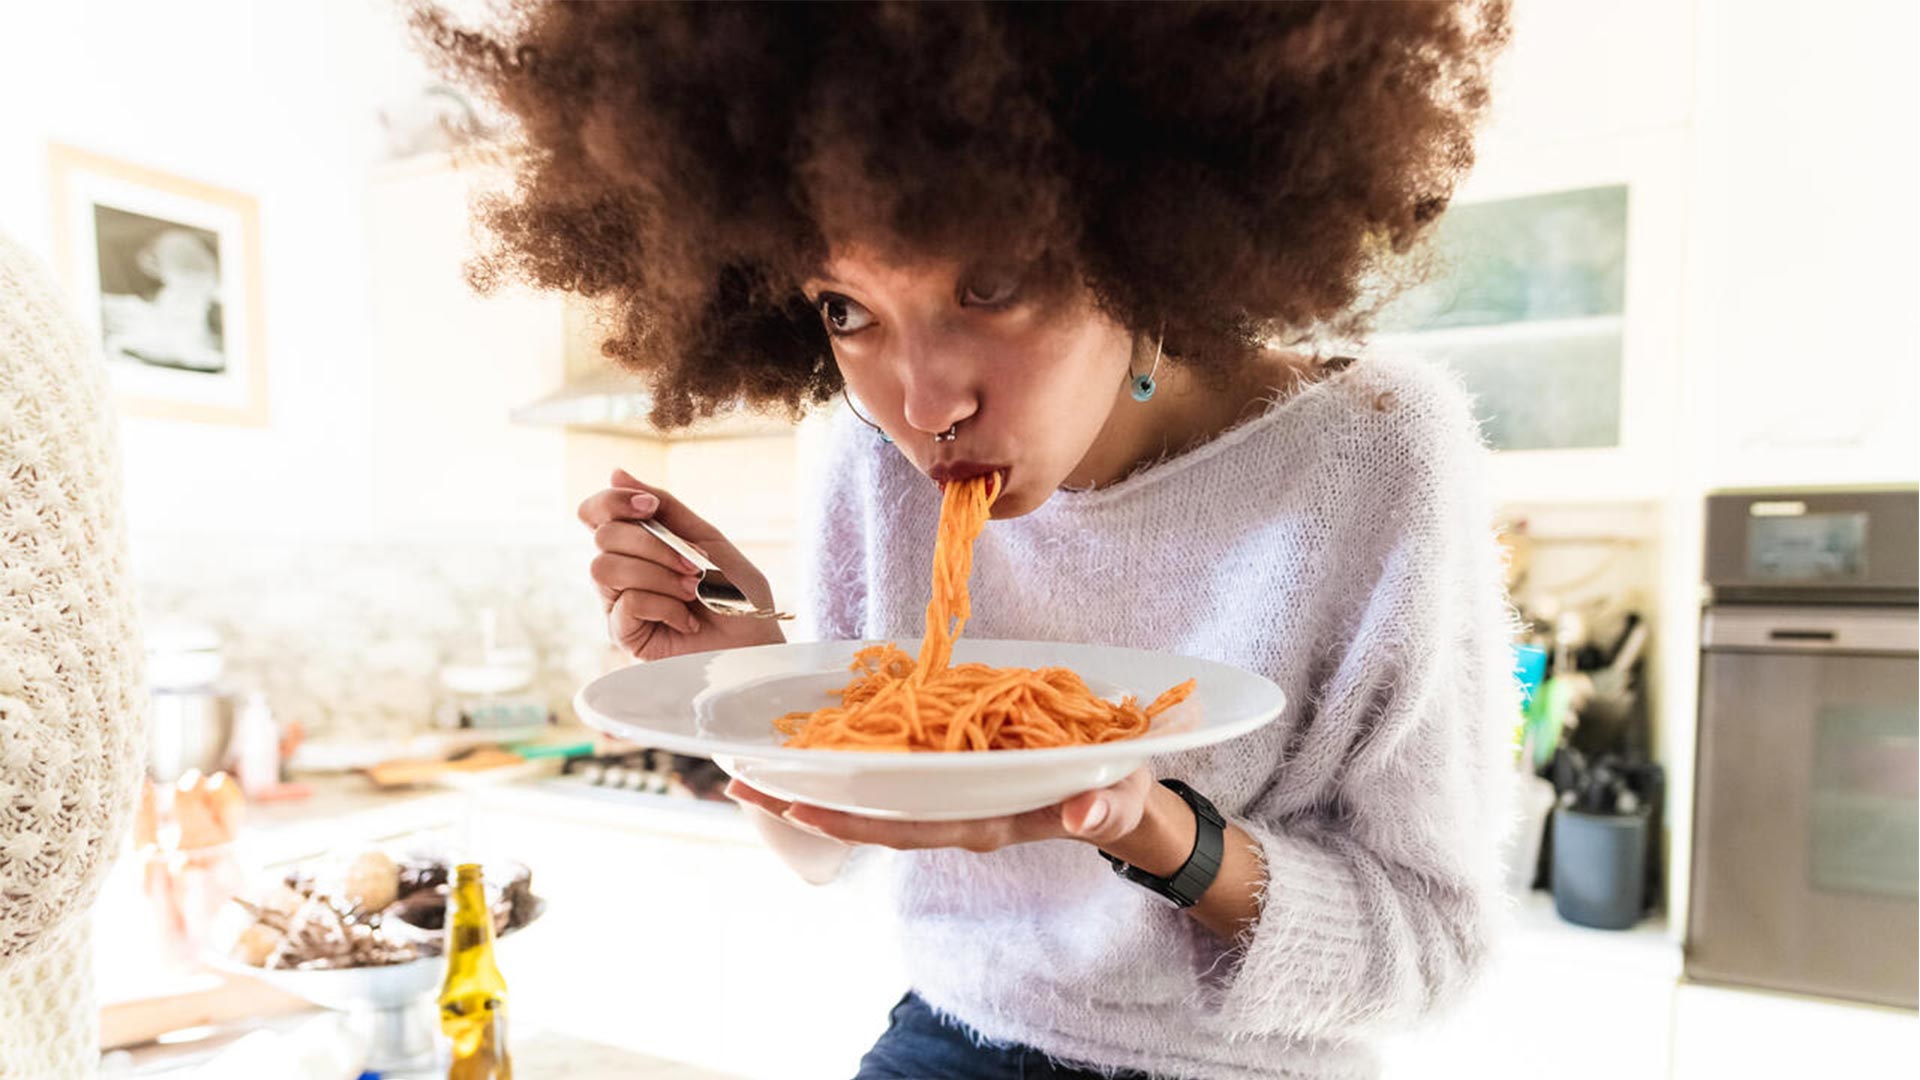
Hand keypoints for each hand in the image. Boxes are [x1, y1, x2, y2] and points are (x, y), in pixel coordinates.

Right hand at [580, 468, 784, 660]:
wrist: (756, 644)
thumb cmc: (736, 594)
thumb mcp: (707, 539)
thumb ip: (666, 507)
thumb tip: (615, 472)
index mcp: (638, 544)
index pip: (596, 513)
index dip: (613, 501)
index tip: (651, 507)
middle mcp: (621, 571)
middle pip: (603, 536)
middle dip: (653, 545)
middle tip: (693, 565)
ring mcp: (618, 604)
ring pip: (605, 568)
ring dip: (658, 575)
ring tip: (691, 592)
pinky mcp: (624, 635)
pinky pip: (626, 603)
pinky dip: (665, 605)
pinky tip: (688, 621)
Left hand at [723, 767, 1162, 854]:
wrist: (1115, 794)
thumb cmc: (1115, 795)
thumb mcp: (1117, 798)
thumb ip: (1103, 808)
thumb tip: (1083, 815)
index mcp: (982, 819)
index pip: (905, 825)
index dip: (851, 816)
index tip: (796, 803)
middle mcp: (950, 810)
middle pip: (866, 813)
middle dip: (804, 801)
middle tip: (738, 783)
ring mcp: (944, 792)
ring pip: (867, 793)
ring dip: (809, 781)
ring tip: (748, 766)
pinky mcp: (945, 769)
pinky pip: (885, 768)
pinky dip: (843, 755)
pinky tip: (802, 739)